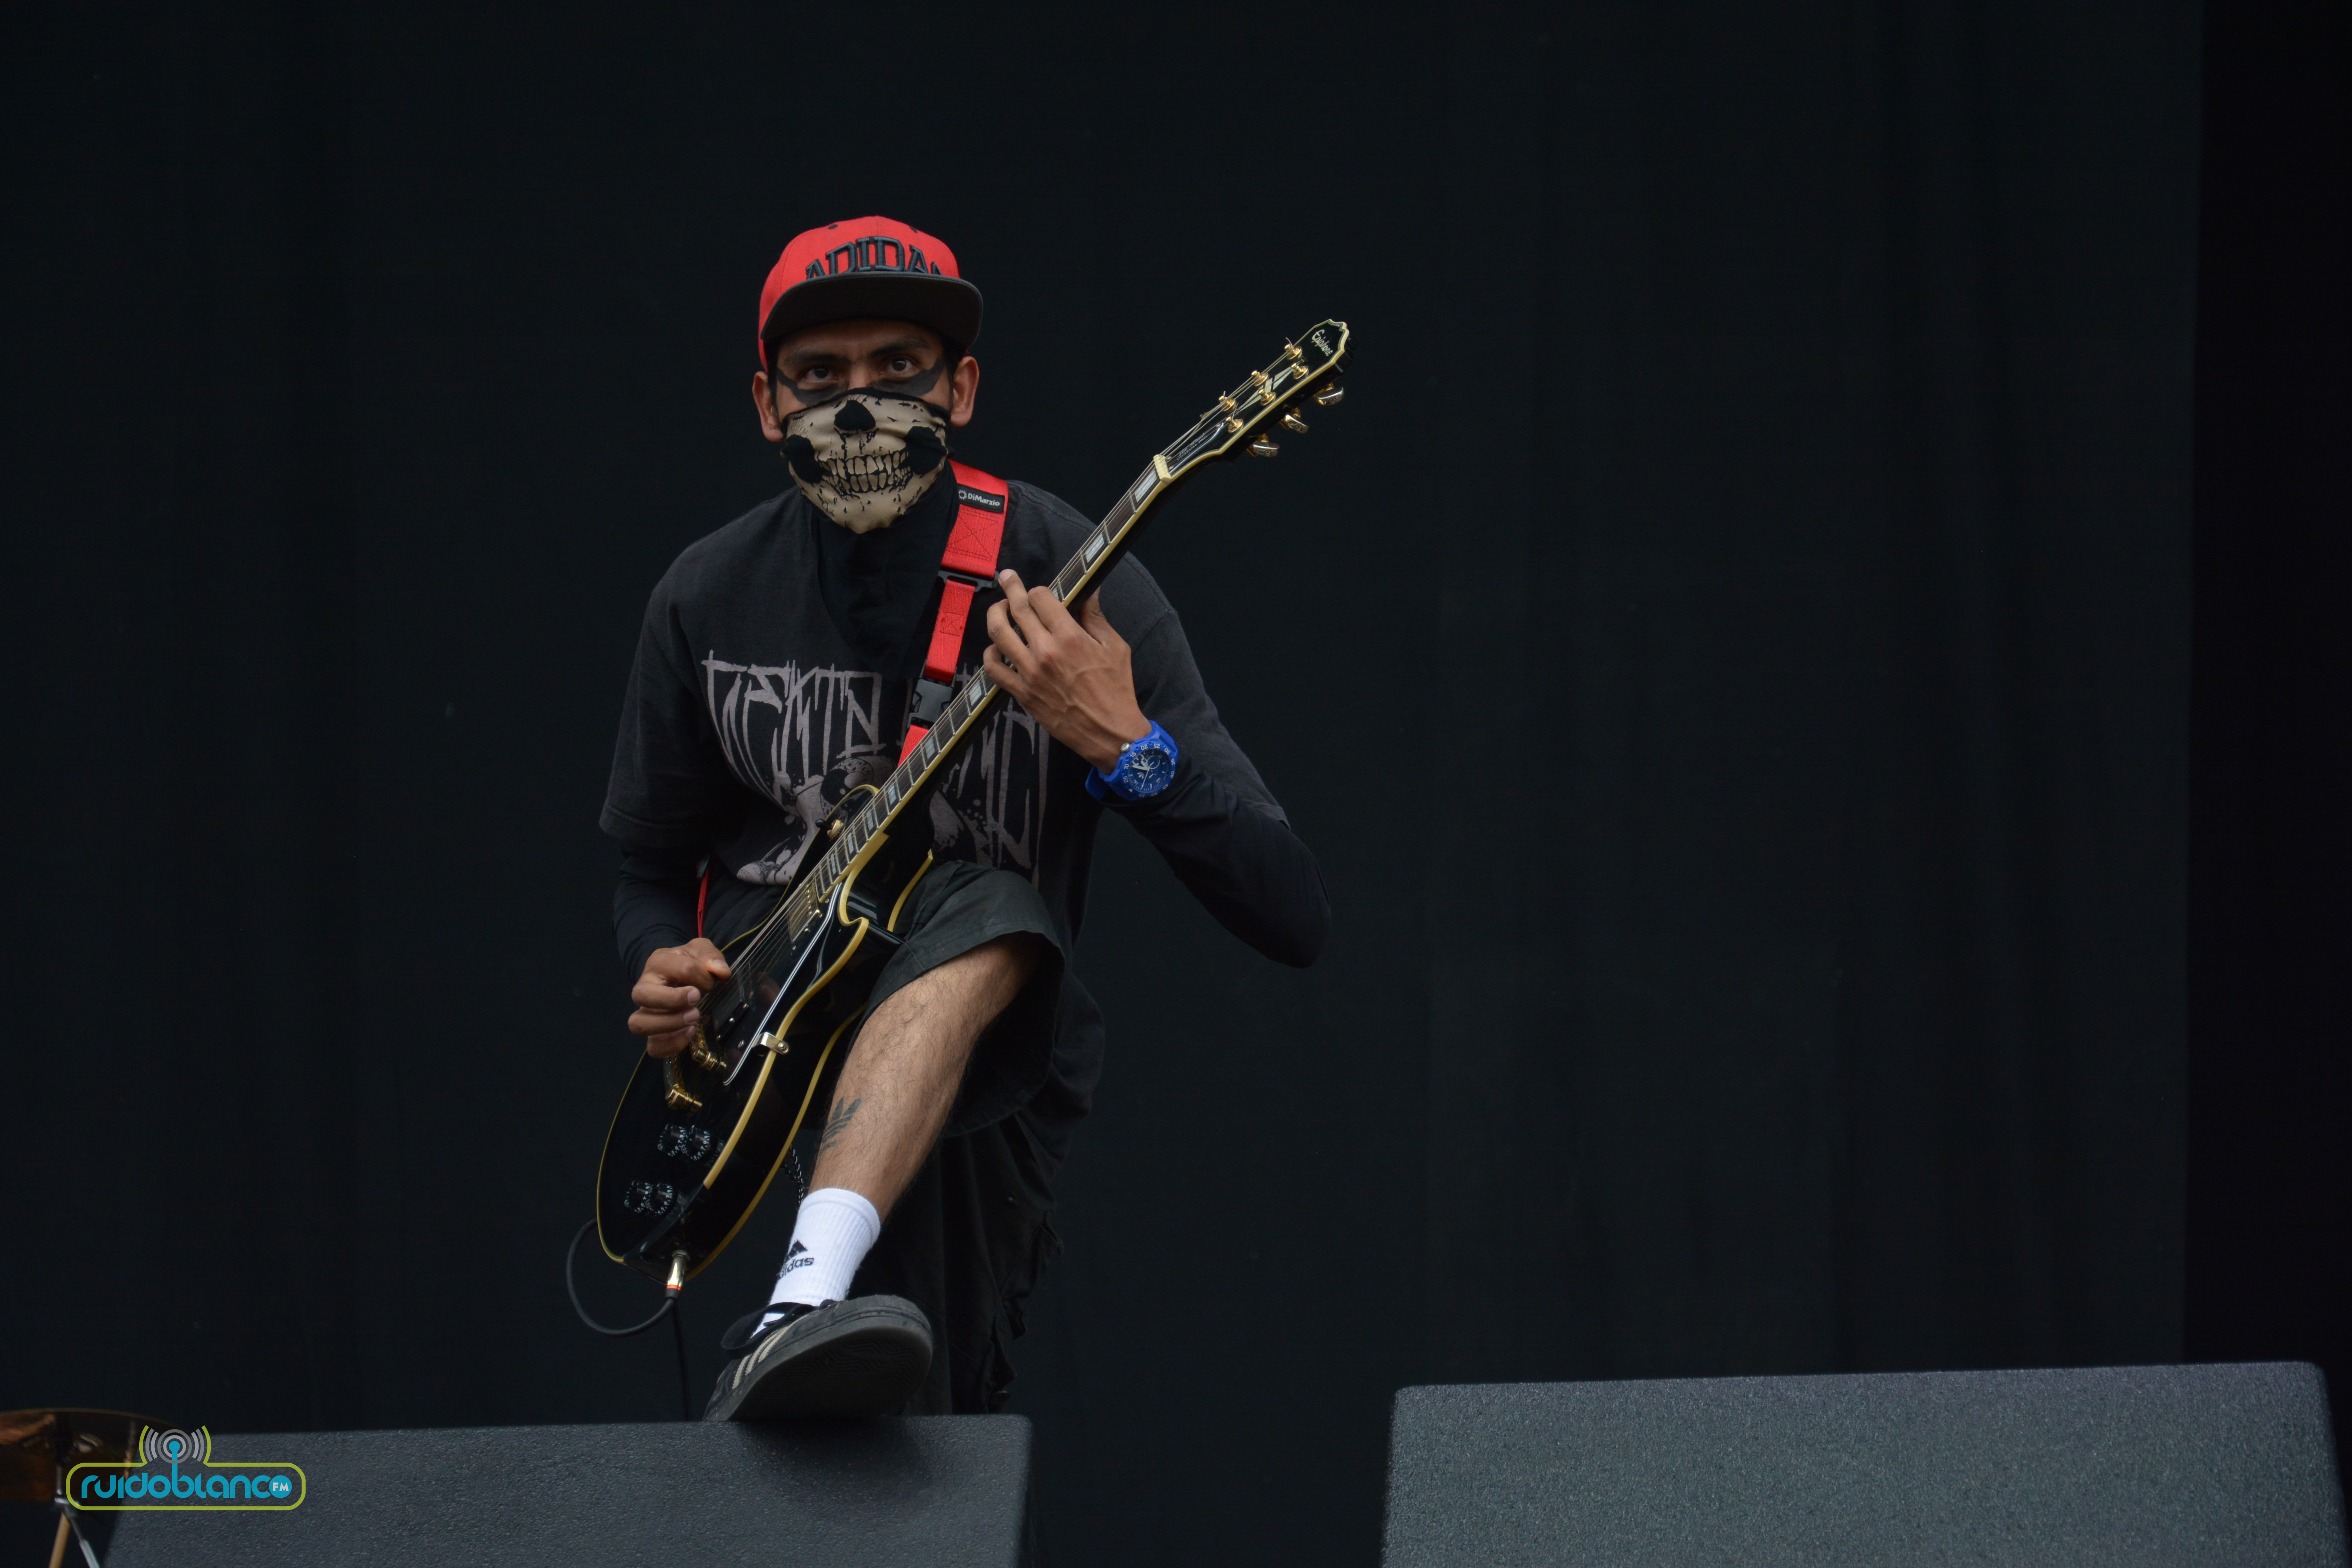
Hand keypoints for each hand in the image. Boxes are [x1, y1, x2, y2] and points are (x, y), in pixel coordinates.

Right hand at [629, 938, 731, 1058]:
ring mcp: (645, 1012)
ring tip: (694, 1020)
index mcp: (658, 963)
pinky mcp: (653, 1033)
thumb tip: (721, 972)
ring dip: (668, 1024)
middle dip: (672, 999)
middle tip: (697, 999)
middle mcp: (644, 987)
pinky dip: (671, 1044)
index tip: (713, 980)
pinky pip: (653, 1046)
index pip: (680, 968)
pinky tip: (690, 1033)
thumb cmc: (689, 962)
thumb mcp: (700, 950)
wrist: (678, 974)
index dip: (702, 975)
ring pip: (639, 1024)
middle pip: (641, 995)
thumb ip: (710, 956)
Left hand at [983, 570, 1150, 769]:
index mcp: (1070, 637)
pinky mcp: (1022, 693)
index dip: (1038, 589)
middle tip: (1007, 579)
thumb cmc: (1117, 690)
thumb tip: (1090, 591)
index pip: (1041, 597)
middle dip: (1010, 588)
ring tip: (998, 609)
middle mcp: (1046, 651)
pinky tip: (996, 648)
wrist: (1110, 733)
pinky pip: (993, 669)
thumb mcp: (1115, 648)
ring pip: (998, 633)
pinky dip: (989, 654)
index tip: (1037, 590)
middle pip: (1016, 609)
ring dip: (995, 615)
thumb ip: (1096, 617)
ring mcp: (1030, 673)